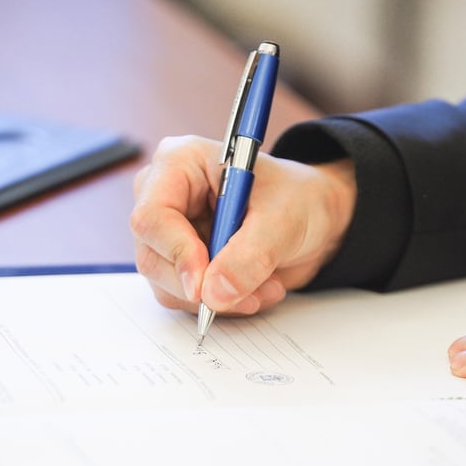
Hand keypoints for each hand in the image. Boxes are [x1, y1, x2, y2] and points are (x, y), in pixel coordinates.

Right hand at [130, 135, 355, 314]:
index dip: (176, 254)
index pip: (152, 216)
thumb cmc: (297, 198)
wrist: (313, 216)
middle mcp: (163, 196)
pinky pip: (184, 298)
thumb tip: (214, 294)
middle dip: (202, 284)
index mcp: (180, 163)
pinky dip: (221, 303)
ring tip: (264, 285)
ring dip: (218, 298)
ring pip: (166, 285)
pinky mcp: (179, 262)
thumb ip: (249, 256)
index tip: (205, 285)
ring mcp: (169, 232)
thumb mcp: (283, 220)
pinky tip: (253, 288)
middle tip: (249, 292)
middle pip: (152, 256)